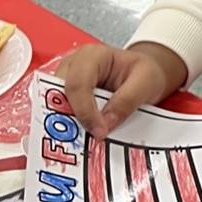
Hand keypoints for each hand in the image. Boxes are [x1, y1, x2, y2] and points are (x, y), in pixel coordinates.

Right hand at [56, 41, 186, 137]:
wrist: (143, 74)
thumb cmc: (144, 72)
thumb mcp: (146, 82)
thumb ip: (127, 101)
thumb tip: (105, 124)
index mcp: (92, 56)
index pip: (79, 84)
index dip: (85, 111)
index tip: (99, 132)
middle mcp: (72, 66)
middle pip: (59, 95)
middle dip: (70, 120)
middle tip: (86, 141)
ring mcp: (65, 82)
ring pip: (54, 107)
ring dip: (66, 127)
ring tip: (81, 145)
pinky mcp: (65, 98)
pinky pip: (59, 115)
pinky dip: (68, 129)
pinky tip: (79, 141)